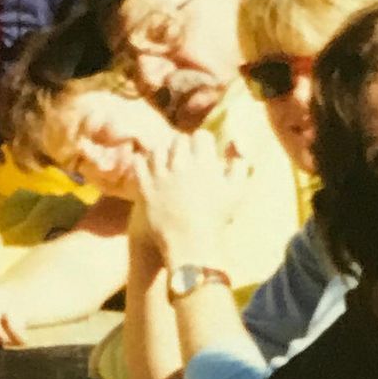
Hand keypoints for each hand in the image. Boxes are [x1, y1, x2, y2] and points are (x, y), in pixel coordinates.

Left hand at [129, 121, 247, 272]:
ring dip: (164, 152)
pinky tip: (150, 168)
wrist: (191, 243)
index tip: (204, 152)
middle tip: (186, 159)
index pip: (200, 135)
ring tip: (168, 162)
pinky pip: (139, 163)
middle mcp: (180, 164)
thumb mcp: (237, 190)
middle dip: (184, 147)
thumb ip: (239, 164)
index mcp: (204, 162)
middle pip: (179, 140)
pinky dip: (143, 162)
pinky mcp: (145, 187)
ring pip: (158, 148)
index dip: (203, 143)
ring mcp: (160, 175)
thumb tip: (233, 145)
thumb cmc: (217, 219)